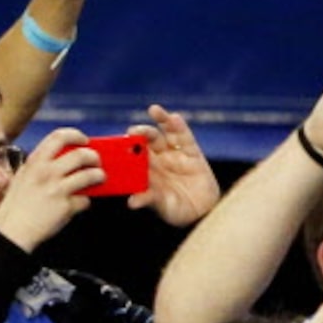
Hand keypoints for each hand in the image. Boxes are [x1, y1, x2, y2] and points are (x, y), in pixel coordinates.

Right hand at [0, 130, 103, 253]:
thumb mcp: (24, 177)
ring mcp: (57, 189)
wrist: (12, 230)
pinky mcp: (66, 207)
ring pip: (90, 175)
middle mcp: (47, 172)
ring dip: (99, 176)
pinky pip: (86, 200)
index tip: (84, 141)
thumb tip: (64, 161)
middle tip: (96, 161)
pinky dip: (86, 201)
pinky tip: (82, 203)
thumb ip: (41, 166)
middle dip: (93, 156)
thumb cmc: (16, 206)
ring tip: (99, 178)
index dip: (76, 136)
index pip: (59, 137)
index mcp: (35, 162)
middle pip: (80, 154)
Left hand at [129, 107, 218, 226]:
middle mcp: (157, 157)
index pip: (132, 154)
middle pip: (146, 139)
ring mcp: (173, 152)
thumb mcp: (162, 206)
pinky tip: (175, 118)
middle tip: (133, 130)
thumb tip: (132, 202)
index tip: (119, 141)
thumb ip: (149, 199)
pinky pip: (185, 136)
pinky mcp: (191, 151)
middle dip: (140, 132)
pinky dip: (180, 126)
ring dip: (160, 119)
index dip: (125, 146)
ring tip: (154, 110)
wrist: (203, 212)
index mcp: (143, 169)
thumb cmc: (176, 209)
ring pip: (165, 132)